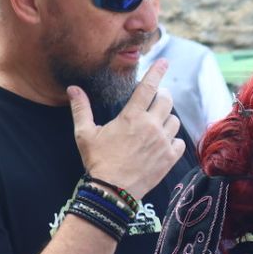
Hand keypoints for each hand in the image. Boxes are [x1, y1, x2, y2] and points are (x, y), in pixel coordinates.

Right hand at [72, 59, 185, 199]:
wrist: (113, 191)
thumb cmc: (98, 161)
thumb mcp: (85, 134)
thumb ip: (81, 109)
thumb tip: (73, 88)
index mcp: (132, 117)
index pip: (148, 87)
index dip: (157, 72)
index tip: (164, 62)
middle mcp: (151, 126)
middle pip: (166, 100)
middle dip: (162, 95)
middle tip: (155, 99)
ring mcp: (163, 142)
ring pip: (174, 120)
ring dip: (167, 118)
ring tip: (155, 124)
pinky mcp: (170, 158)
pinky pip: (179, 141)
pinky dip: (173, 139)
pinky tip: (163, 143)